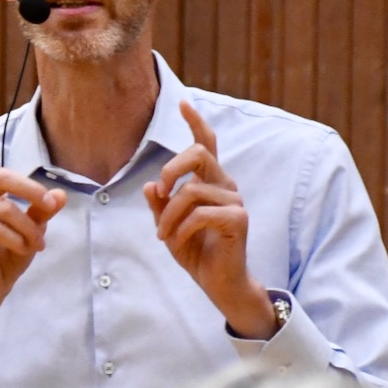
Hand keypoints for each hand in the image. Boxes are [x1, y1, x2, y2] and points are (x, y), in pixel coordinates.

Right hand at [0, 113, 66, 378]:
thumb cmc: (3, 261)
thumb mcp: (29, 233)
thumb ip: (41, 213)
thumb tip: (60, 196)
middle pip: (0, 177)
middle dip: (30, 190)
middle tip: (48, 207)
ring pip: (4, 209)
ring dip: (29, 229)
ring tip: (38, 246)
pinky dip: (17, 240)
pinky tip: (23, 251)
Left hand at [144, 101, 275, 338]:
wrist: (219, 284)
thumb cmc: (197, 253)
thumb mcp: (169, 227)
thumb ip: (161, 206)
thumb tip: (150, 185)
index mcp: (210, 183)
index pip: (206, 144)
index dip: (195, 123)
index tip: (182, 103)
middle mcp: (225, 186)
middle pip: (199, 154)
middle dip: (171, 168)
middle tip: (159, 191)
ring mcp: (234, 202)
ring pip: (192, 191)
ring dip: (169, 215)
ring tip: (163, 236)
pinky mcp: (238, 220)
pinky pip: (200, 214)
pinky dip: (181, 228)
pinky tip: (176, 242)